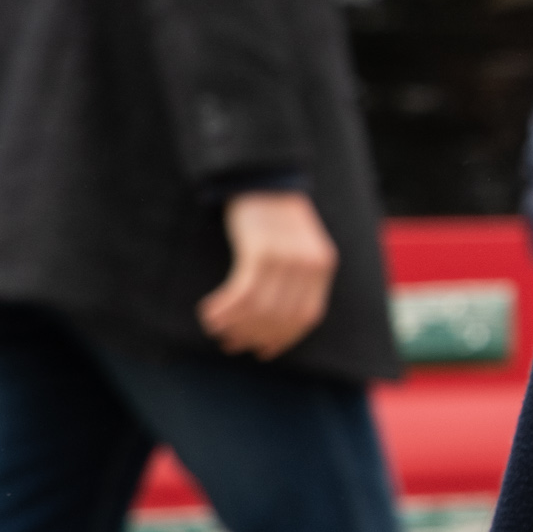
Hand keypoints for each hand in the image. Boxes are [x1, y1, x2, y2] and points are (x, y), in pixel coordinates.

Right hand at [198, 190, 338, 356]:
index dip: (284, 338)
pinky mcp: (261, 251)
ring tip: (217, 329)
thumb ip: (295, 280)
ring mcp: (286, 257)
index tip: (263, 350)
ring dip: (234, 324)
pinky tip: (209, 312)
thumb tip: (272, 323)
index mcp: (323, 266)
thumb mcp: (299, 248)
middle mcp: (309, 264)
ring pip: (259, 308)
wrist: (265, 180)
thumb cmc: (277, 220)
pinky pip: (242, 292)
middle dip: (254, 335)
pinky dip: (224, 308)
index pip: (308, 316)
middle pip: (281, 316)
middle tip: (231, 342)